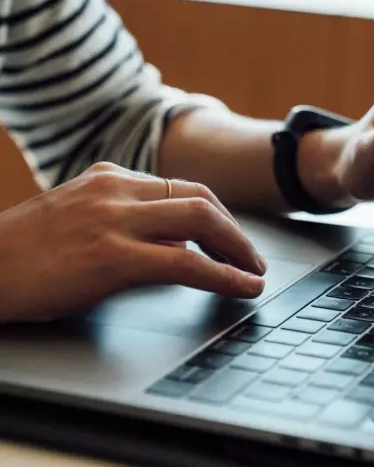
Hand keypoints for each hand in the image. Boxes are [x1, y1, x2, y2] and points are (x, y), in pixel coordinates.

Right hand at [0, 163, 266, 323]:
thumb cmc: (26, 254)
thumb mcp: (80, 220)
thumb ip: (126, 222)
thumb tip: (175, 245)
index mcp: (110, 179)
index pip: (183, 190)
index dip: (218, 216)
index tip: (233, 239)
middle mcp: (115, 191)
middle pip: (201, 200)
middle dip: (236, 232)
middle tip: (253, 259)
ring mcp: (113, 220)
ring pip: (201, 222)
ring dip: (238, 250)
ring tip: (254, 273)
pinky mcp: (111, 256)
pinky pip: (186, 264)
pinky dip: (224, 276)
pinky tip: (243, 287)